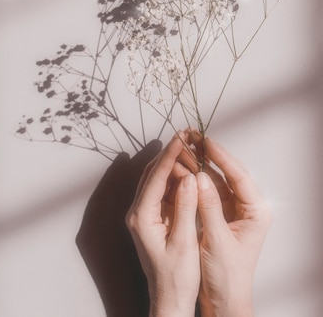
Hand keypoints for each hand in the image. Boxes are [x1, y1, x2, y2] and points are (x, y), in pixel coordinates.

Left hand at [126, 132, 199, 316]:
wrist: (169, 299)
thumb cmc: (176, 277)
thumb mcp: (184, 242)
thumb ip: (186, 207)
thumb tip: (190, 177)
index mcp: (141, 217)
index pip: (155, 177)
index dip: (170, 155)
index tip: (182, 137)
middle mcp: (138, 212)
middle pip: (152, 173)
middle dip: (169, 152)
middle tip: (187, 134)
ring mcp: (144, 214)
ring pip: (156, 179)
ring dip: (172, 162)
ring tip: (190, 146)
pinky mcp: (153, 218)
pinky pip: (162, 189)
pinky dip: (174, 176)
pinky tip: (188, 168)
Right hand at [195, 137, 271, 316]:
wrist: (224, 301)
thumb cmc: (227, 277)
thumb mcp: (217, 240)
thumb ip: (209, 207)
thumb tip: (198, 177)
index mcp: (256, 212)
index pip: (239, 177)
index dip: (222, 157)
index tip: (206, 142)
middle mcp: (247, 207)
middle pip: (229, 174)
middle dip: (210, 157)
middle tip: (194, 138)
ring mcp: (234, 211)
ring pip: (216, 181)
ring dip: (201, 166)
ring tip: (185, 149)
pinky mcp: (220, 216)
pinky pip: (208, 192)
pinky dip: (196, 182)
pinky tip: (183, 171)